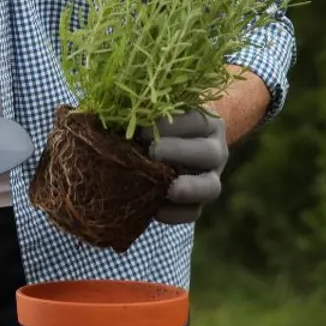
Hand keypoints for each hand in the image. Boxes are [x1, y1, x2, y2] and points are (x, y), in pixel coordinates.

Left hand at [142, 107, 228, 223]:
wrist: (178, 142)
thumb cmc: (159, 121)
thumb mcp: (156, 111)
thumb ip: (141, 113)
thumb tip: (109, 116)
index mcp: (206, 122)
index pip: (196, 120)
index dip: (171, 125)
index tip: (144, 129)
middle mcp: (215, 150)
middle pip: (209, 153)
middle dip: (179, 153)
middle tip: (152, 152)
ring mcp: (211, 177)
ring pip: (211, 187)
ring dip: (188, 189)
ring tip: (168, 189)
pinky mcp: (198, 201)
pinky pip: (194, 212)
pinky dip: (175, 214)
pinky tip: (155, 211)